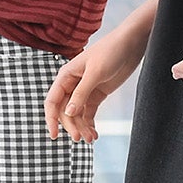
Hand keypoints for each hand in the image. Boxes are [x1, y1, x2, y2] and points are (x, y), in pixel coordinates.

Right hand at [46, 12, 150, 140]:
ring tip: (91, 139)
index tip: (55, 135)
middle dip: (72, 125)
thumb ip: (81, 93)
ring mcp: (85, 90)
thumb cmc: (111, 52)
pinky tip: (94, 134)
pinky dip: (90, 124)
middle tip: (80, 138)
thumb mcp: (95, 72)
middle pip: (65, 111)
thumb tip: (68, 113)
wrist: (131, 44)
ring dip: (82, 127)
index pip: (52, 101)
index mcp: (65, 76)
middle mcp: (72, 84)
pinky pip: (89, 113)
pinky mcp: (97, 94)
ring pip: (78, 114)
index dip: (51, 119)